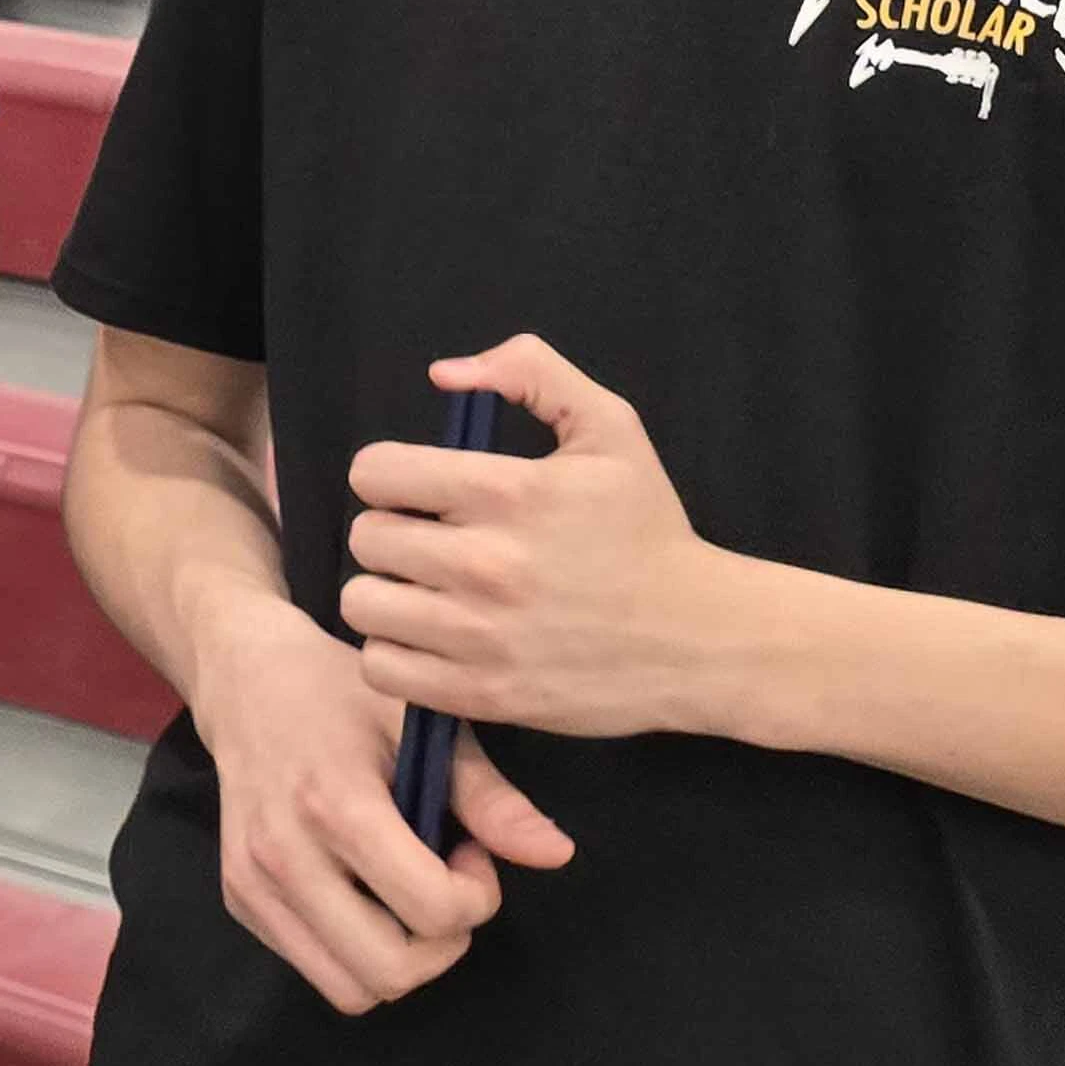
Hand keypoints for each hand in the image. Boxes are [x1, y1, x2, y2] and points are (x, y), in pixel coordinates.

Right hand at [187, 598, 575, 1014]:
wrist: (246, 680)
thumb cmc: (343, 694)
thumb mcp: (422, 727)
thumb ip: (489, 798)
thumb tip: (558, 856)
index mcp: (336, 805)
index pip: (432, 910)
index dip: (476, 895)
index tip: (469, 850)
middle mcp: (284, 856)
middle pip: (390, 971)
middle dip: (440, 944)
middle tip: (443, 887)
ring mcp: (252, 884)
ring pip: (351, 990)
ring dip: (396, 959)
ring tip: (402, 896)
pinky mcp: (237, 899)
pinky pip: (316, 969)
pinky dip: (353, 951)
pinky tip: (360, 890)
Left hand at [342, 335, 767, 742]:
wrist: (701, 639)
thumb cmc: (648, 531)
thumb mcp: (610, 427)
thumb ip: (531, 372)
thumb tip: (445, 372)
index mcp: (510, 491)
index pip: (375, 472)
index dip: (389, 475)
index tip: (417, 491)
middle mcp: (487, 563)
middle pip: (365, 537)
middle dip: (391, 531)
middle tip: (431, 542)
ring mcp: (482, 635)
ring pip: (363, 603)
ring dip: (387, 593)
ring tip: (428, 591)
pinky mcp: (483, 693)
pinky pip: (383, 666)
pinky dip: (396, 651)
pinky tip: (432, 638)